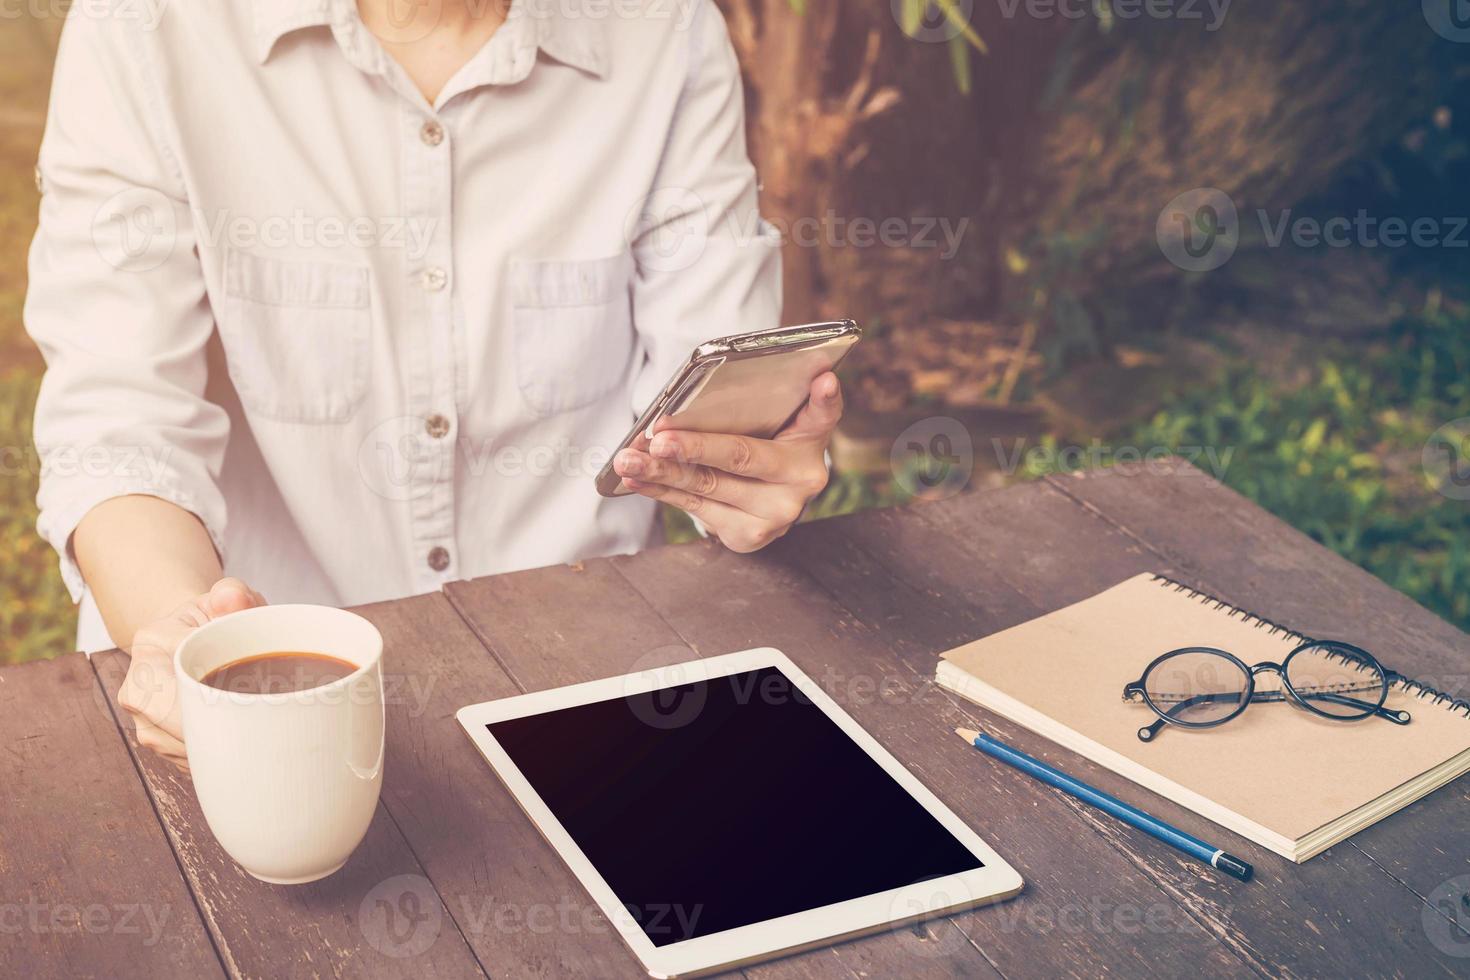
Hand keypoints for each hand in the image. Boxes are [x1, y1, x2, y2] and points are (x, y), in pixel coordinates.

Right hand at [118, 578, 265, 770]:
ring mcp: (143, 719)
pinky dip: (217, 754)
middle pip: (176, 719)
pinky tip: (243, 745)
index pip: (184, 671)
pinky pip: (187, 759)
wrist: (198, 643)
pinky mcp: (158, 744)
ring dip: (222, 743)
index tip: (256, 692)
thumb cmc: (219, 622)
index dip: (221, 687)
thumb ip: (234, 594)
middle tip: (266, 724)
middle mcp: (137, 685)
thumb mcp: (229, 599)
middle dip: (222, 724)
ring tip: (258, 731)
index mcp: (151, 642)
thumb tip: (232, 600)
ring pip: (181, 745)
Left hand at [613, 372, 841, 552]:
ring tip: (628, 459)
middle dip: (694, 447)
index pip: (823, 415)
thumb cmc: (768, 444)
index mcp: (812, 443)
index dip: (823, 399)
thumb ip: (785, 398)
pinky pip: (695, 508)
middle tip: (658, 438)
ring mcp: (775, 515)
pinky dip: (660, 491)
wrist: (772, 499)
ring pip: (708, 486)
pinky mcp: (748, 536)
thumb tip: (809, 374)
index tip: (824, 379)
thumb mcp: (783, 420)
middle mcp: (801, 483)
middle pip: (741, 457)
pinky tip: (636, 478)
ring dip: (660, 472)